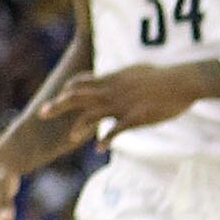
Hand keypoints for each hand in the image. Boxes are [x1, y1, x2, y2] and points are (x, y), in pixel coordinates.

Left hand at [44, 59, 219, 140]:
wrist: (179, 82)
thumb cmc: (160, 76)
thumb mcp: (135, 71)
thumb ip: (121, 77)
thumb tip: (116, 77)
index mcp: (110, 79)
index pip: (80, 82)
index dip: (68, 90)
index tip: (59, 96)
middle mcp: (110, 91)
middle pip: (77, 97)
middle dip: (58, 105)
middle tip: (41, 113)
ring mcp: (121, 105)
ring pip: (91, 115)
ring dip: (79, 127)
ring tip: (70, 139)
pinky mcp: (134, 117)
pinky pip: (115, 130)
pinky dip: (106, 139)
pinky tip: (99, 148)